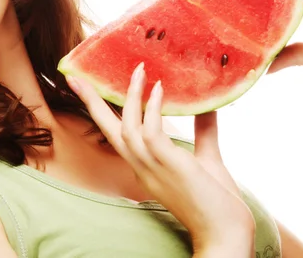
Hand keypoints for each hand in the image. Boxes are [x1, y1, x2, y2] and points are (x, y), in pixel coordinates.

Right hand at [66, 64, 254, 254]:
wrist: (226, 233)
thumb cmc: (217, 201)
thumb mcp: (206, 158)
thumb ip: (203, 132)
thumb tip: (206, 105)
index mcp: (146, 166)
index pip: (118, 134)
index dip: (105, 111)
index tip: (92, 90)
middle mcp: (142, 166)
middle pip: (107, 128)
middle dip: (91, 101)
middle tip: (76, 76)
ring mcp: (152, 167)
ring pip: (126, 126)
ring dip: (130, 96)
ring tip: (139, 70)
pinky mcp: (167, 165)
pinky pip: (150, 132)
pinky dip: (152, 108)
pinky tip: (159, 89)